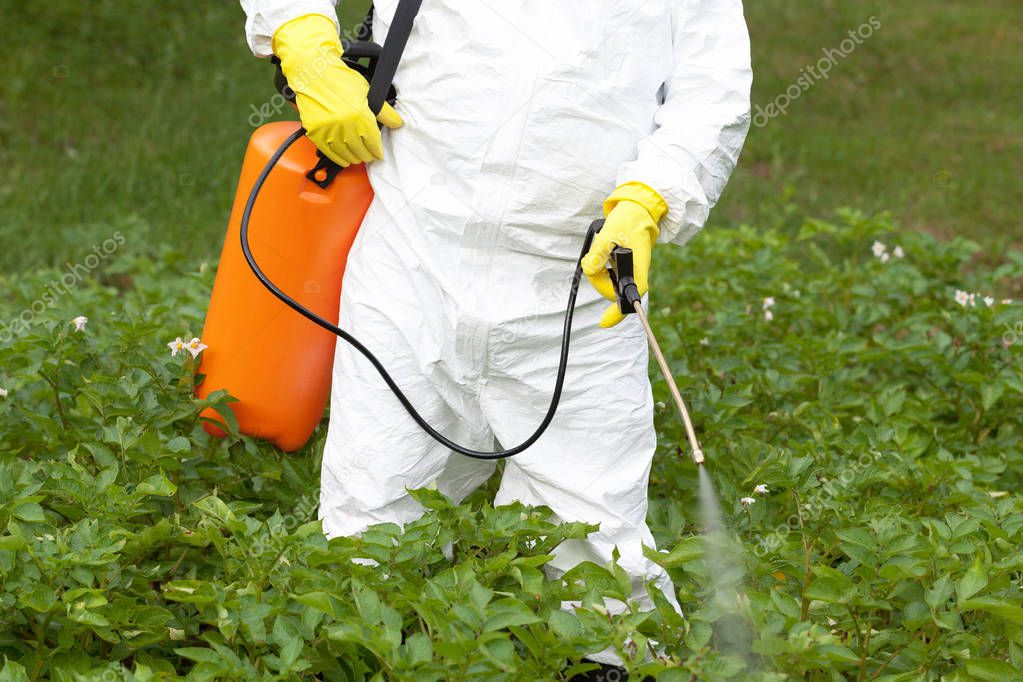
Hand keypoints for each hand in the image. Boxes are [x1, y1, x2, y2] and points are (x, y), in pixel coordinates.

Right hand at [273, 14, 402, 166]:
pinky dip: (339, 158)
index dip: (377, 152)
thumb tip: (397, 123)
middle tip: (369, 155)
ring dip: (355, 158)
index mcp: (360, 116)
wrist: (313, 73)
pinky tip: (345, 158)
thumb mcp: (367, 92)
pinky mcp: (316, 133)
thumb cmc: (339, 80)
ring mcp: (329, 130)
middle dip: (367, 155)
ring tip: (358, 156)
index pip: (373, 143)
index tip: (378, 154)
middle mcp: (345, 125)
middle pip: (361, 152)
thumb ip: (383, 111)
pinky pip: (330, 153)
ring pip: (346, 155)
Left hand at [582, 183, 666, 327]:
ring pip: (606, 281)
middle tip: (595, 256)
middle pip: (611, 290)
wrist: (635, 210)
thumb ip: (598, 254)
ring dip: (597, 268)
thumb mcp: (609, 234)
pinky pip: (605, 273)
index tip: (603, 323)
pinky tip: (602, 250)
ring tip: (601, 247)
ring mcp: (628, 271)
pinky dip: (598, 265)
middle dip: (597, 278)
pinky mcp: (621, 267)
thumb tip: (588, 270)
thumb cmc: (627, 220)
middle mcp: (635, 272)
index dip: (618, 312)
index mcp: (638, 267)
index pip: (631, 296)